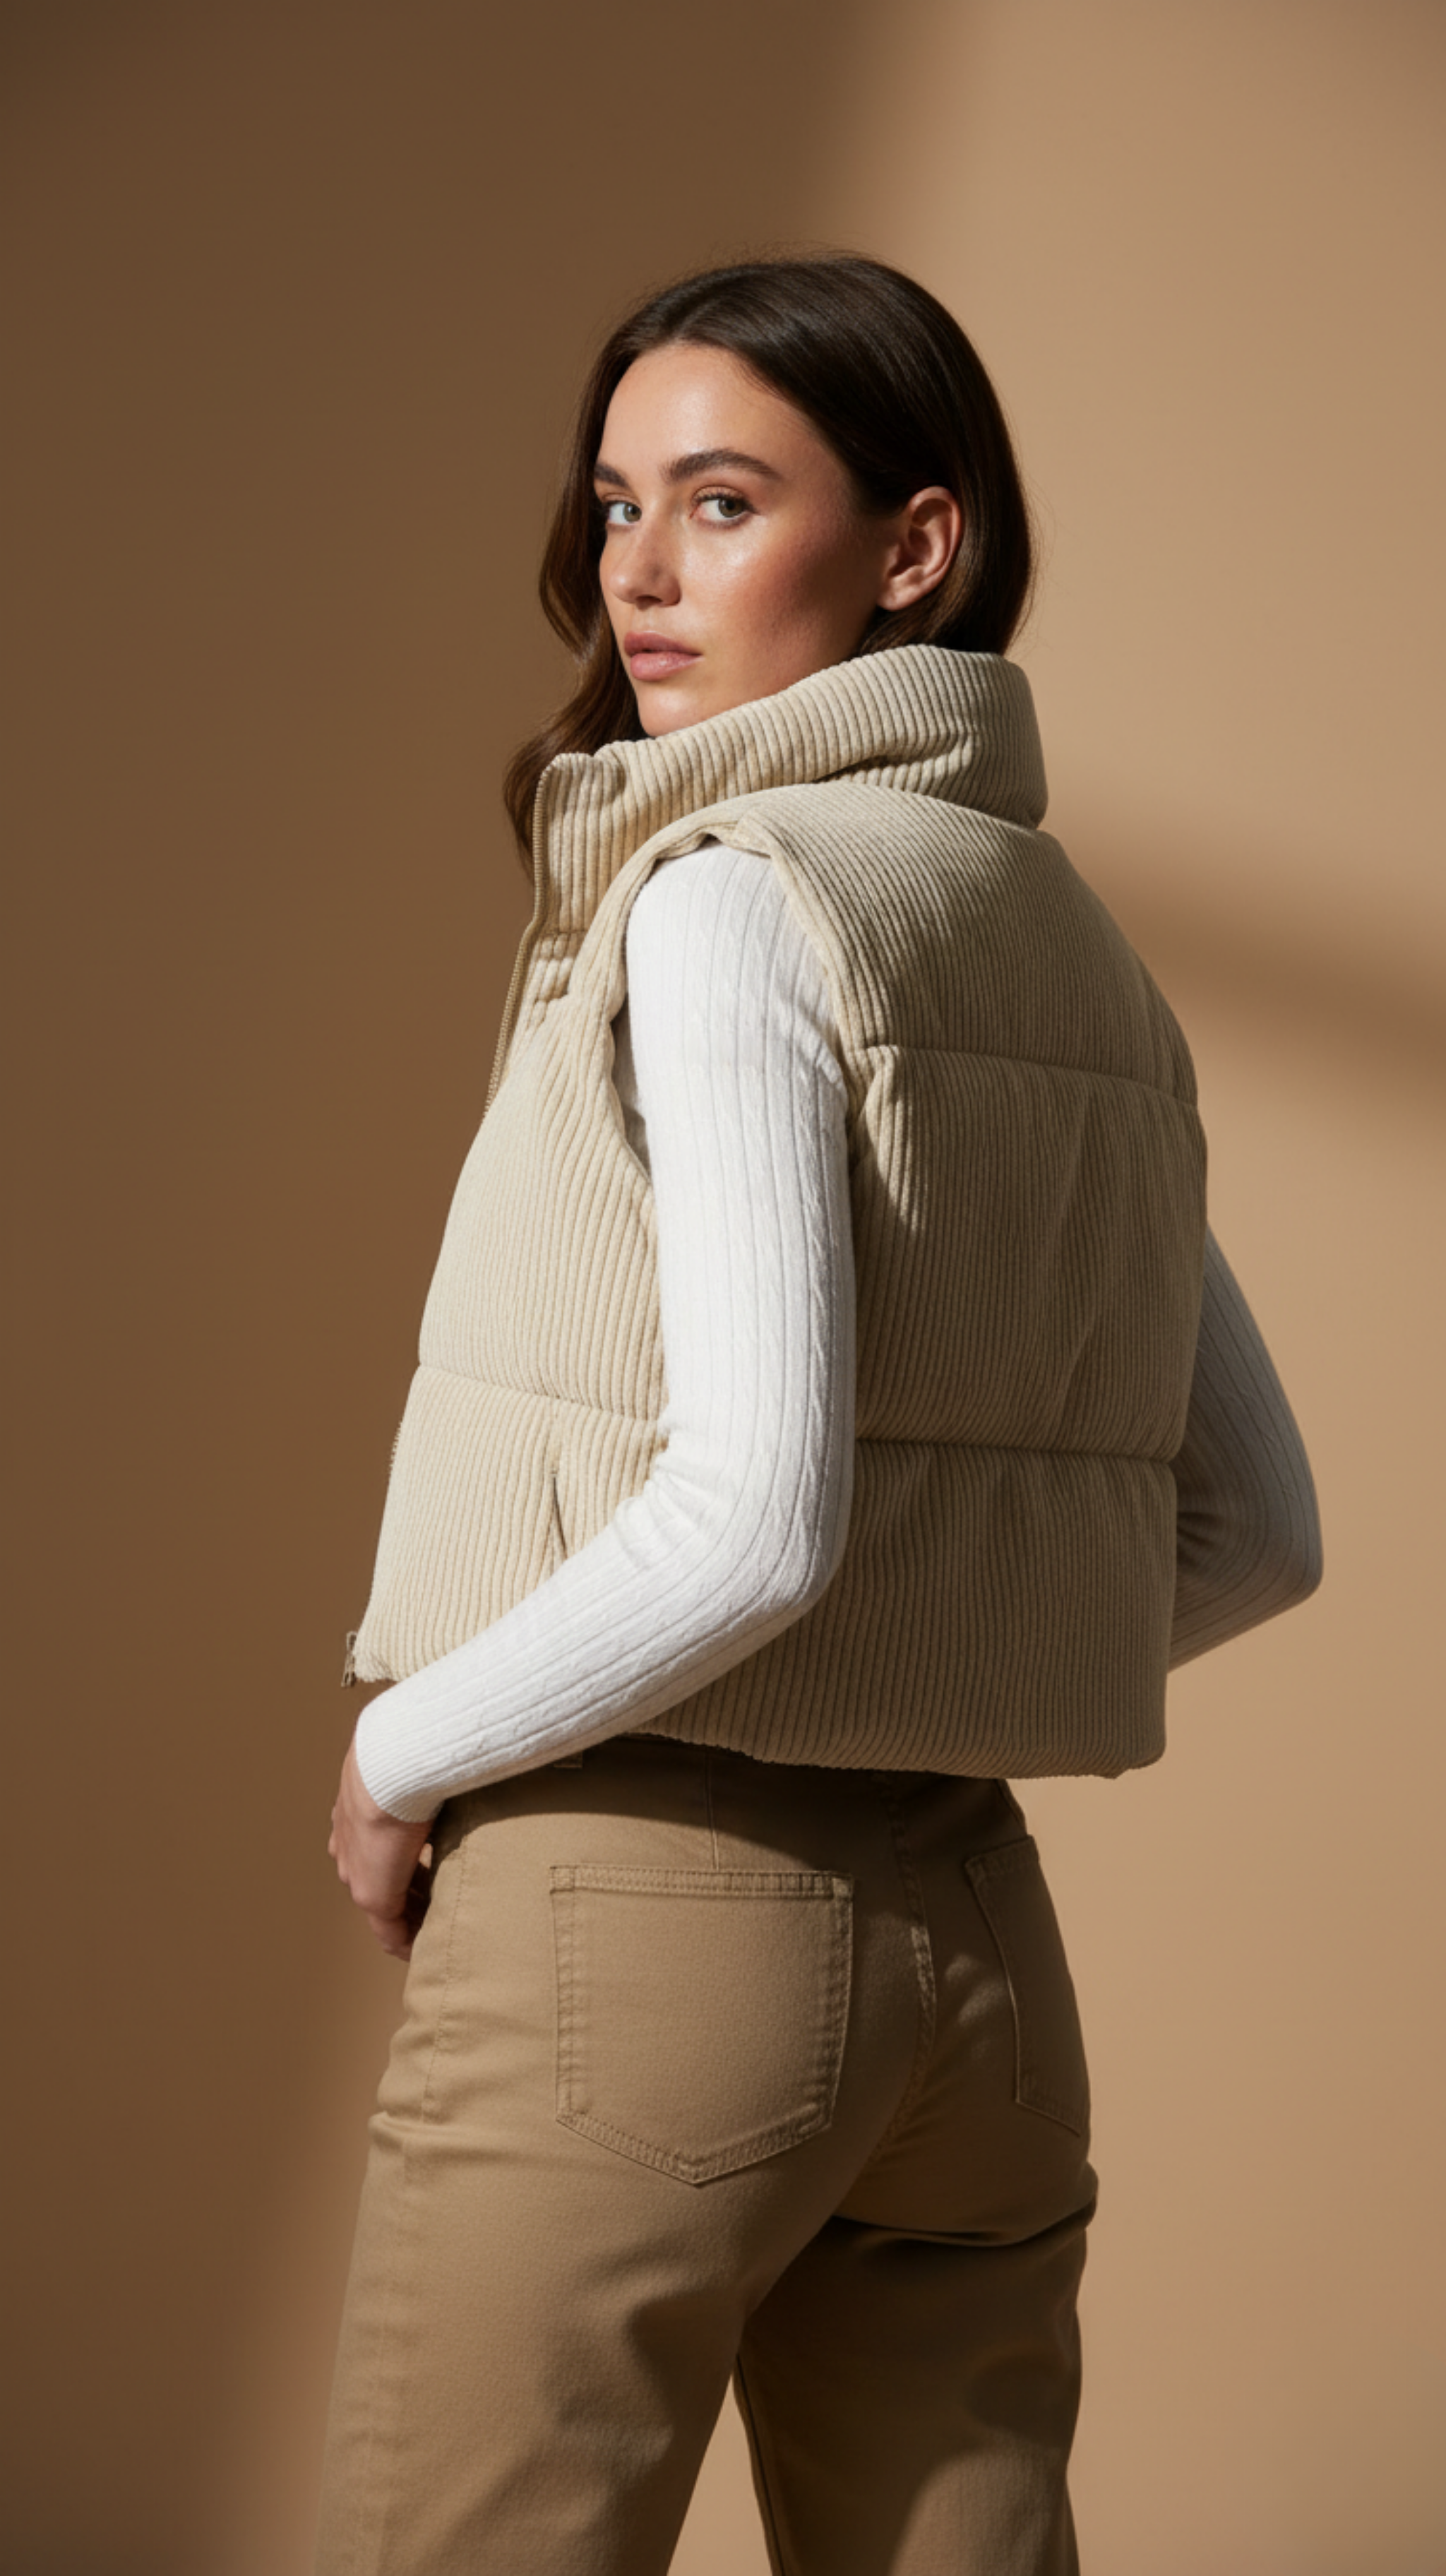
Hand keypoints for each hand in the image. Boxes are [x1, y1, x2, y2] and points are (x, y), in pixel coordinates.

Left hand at [328, 1736, 434, 1960]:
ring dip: (409, 1916)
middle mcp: (348, 1846)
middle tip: (436, 1906)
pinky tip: (422, 1948)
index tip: (424, 1877)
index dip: (401, 1865)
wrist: (391, 1763)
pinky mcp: (372, 1894)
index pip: (375, 1849)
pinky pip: (388, 1930)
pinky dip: (406, 1941)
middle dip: (407, 1893)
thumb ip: (428, 1776)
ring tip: (433, 1927)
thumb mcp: (415, 1768)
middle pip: (377, 1880)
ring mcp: (356, 1872)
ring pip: (383, 1906)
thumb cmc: (411, 1754)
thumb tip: (459, 1765)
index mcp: (356, 1813)